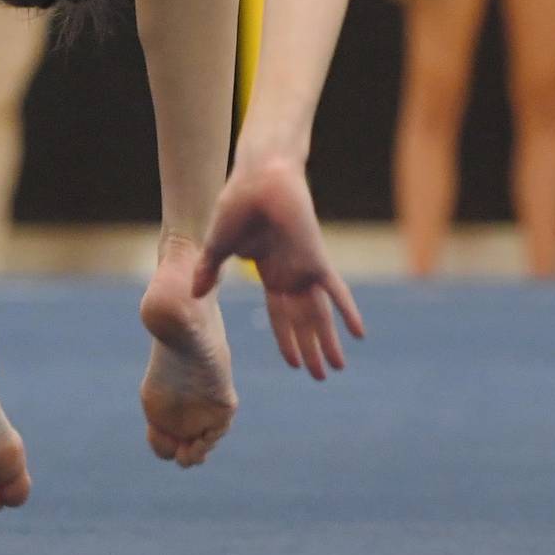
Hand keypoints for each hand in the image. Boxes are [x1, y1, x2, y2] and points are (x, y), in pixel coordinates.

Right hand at [194, 157, 363, 379]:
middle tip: (321, 377)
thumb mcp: (218, 245)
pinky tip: (360, 333)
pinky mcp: (316, 260)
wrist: (259, 177)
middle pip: (303, 323)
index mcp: (270, 274)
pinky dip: (348, 312)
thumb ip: (209, 271)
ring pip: (320, 316)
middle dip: (311, 350)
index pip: (279, 317)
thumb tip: (194, 293)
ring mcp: (304, 269)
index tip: (292, 364)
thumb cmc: (238, 204)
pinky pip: (337, 292)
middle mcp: (290, 276)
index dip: (286, 340)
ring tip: (337, 368)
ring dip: (327, 343)